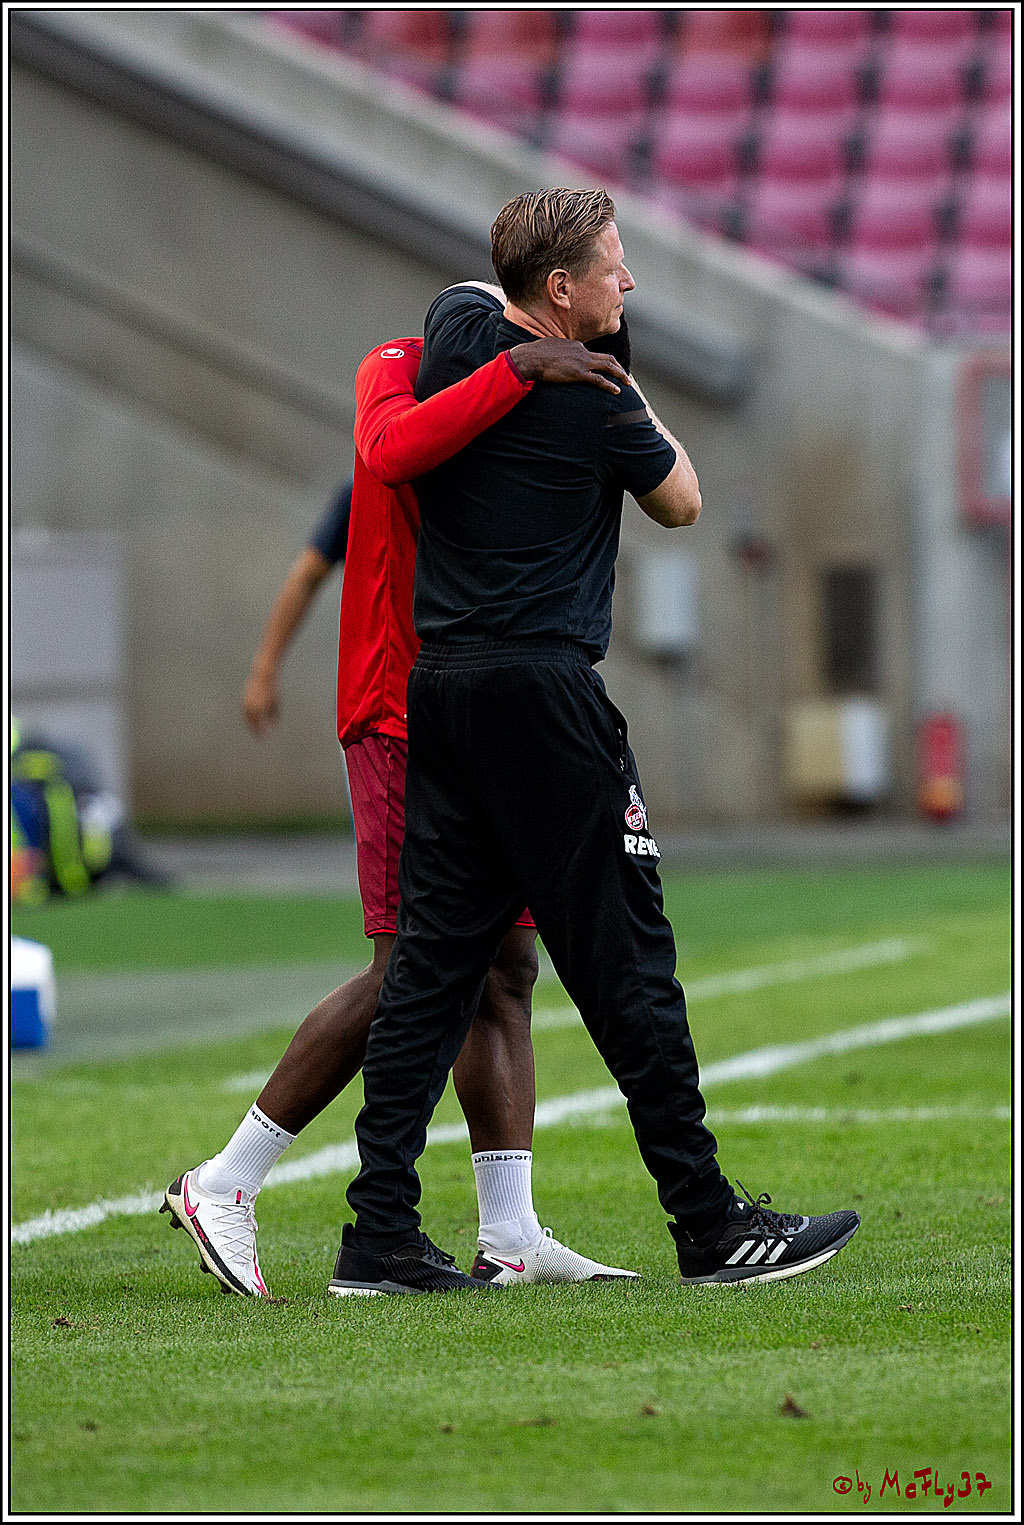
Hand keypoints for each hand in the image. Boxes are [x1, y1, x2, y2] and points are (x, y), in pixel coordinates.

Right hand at [242, 668, 279, 735]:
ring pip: (247, 719)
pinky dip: (250, 718)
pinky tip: (255, 721)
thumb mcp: (277, 703)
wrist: (263, 675)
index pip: (260, 725)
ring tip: (257, 730)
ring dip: (252, 725)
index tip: (267, 737)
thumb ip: (275, 715)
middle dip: (257, 731)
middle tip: (261, 737)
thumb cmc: (273, 689)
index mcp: (259, 708)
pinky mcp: (244, 700)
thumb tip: (273, 727)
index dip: (263, 732)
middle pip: (252, 724)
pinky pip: (246, 713)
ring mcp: (246, 703)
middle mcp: (250, 707)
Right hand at [509, 338, 628, 392]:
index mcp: (576, 346)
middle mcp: (582, 352)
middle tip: (625, 376)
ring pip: (608, 366)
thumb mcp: (550, 347)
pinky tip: (616, 391)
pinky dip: (609, 385)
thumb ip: (558, 350)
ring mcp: (582, 362)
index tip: (605, 371)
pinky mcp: (579, 373)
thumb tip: (555, 354)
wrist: (531, 357)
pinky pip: (599, 379)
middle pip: (607, 358)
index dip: (601, 363)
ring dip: (620, 374)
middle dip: (618, 367)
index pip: (593, 354)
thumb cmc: (536, 353)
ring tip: (627, 383)